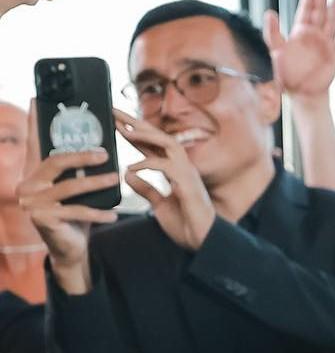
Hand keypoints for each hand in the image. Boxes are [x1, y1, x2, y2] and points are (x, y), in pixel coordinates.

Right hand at [16, 101, 118, 282]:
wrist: (69, 250)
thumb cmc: (75, 219)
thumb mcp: (76, 196)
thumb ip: (79, 178)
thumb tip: (102, 155)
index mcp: (33, 180)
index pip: (54, 159)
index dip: (77, 152)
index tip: (101, 150)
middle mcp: (27, 189)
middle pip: (58, 166)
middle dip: (84, 159)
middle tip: (106, 157)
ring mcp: (32, 204)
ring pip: (71, 187)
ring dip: (97, 183)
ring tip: (116, 180)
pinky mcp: (42, 219)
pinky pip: (77, 211)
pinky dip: (98, 213)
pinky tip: (113, 215)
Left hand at [113, 108, 215, 251]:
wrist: (202, 240)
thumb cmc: (185, 224)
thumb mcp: (159, 204)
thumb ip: (145, 188)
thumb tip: (127, 174)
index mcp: (174, 171)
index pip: (153, 145)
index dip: (135, 133)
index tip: (115, 122)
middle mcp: (182, 167)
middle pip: (159, 136)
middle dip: (136, 123)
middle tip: (114, 111)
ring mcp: (187, 173)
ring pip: (168, 143)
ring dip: (146, 135)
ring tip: (124, 130)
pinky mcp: (188, 183)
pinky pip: (166, 166)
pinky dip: (148, 164)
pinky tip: (131, 168)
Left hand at [263, 0, 334, 101]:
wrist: (301, 94)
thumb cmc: (286, 75)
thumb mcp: (275, 52)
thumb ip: (272, 33)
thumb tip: (270, 12)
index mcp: (299, 33)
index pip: (305, 10)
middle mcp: (313, 36)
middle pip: (319, 12)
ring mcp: (325, 45)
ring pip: (332, 23)